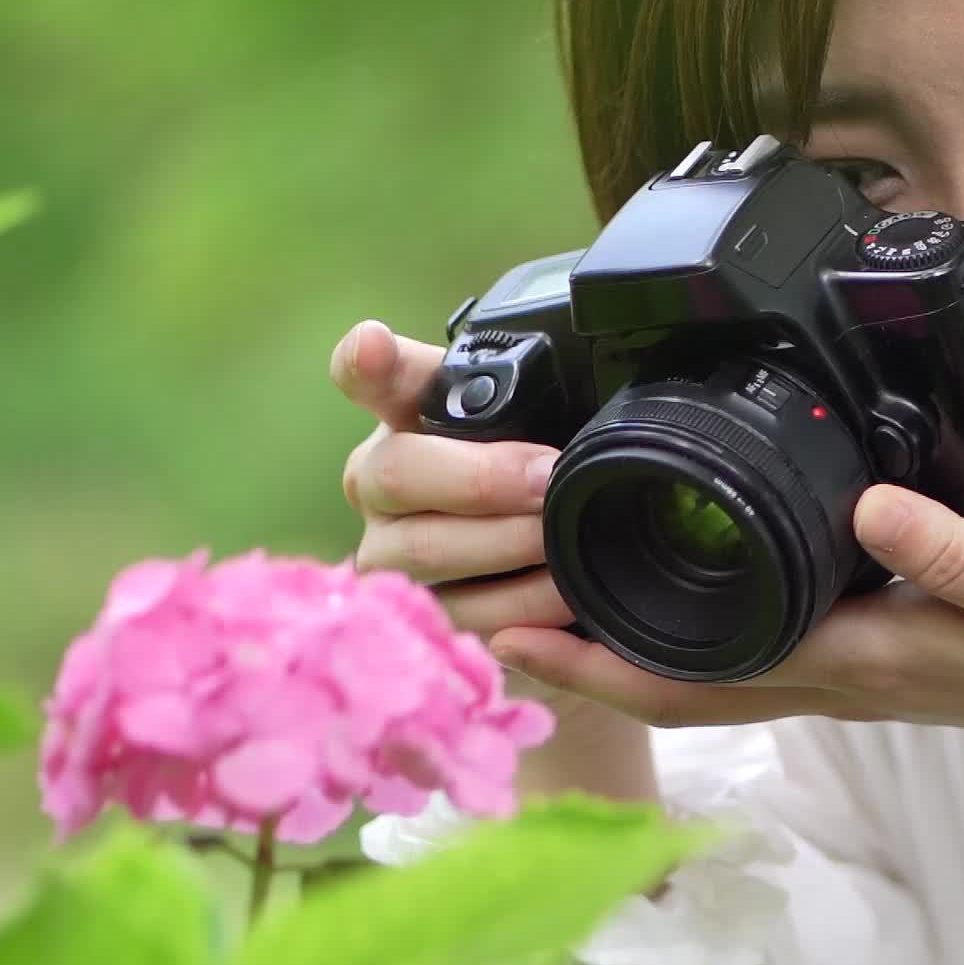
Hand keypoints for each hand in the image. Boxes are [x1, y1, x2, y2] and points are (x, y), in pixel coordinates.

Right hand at [333, 320, 567, 643]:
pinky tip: (561, 594)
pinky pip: (460, 614)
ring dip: (508, 547)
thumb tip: (595, 351)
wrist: (556, 578)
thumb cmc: (544, 484)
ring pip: (427, 552)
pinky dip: (521, 604)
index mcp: (405, 415)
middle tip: (547, 482)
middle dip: (480, 479)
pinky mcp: (416, 619)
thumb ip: (541, 393)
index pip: (369, 374)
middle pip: (396, 474)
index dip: (369, 361)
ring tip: (565, 543)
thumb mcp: (551, 429)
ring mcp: (387, 553)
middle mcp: (379, 480)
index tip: (377, 345)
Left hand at [491, 480, 963, 793]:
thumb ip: (959, 550)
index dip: (590, 658)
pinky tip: (656, 591)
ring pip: (694, 669)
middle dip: (569, 654)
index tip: (507, 622)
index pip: (687, 675)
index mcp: (848, 659)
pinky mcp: (861, 648)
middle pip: (662, 681)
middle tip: (473, 608)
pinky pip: (742, 649)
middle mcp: (825, 673)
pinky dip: (679, 630)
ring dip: (612, 645)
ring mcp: (840, 667)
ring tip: (532, 596)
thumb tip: (872, 507)